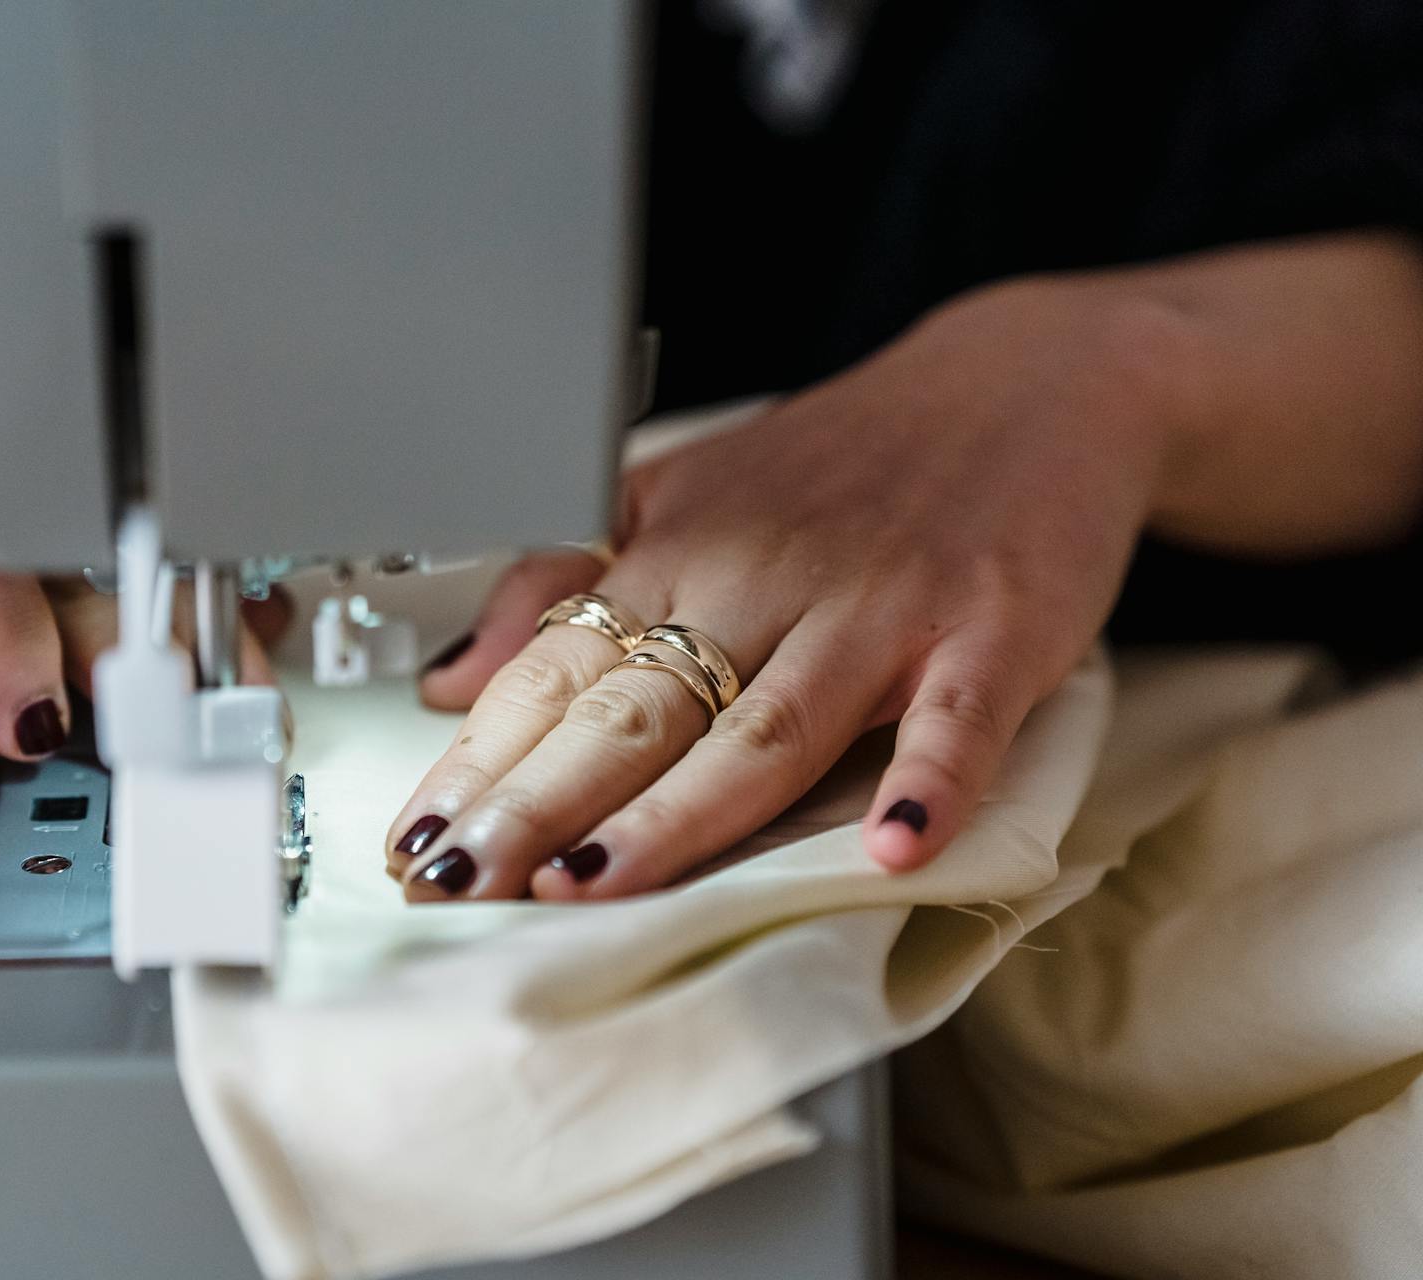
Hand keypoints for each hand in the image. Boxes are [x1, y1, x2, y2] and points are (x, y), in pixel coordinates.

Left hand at [386, 278, 1176, 898]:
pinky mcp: (991, 629)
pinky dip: (928, 780)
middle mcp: (767, 579)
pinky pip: (956, 715)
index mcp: (682, 553)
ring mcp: (880, 608)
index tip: (415, 838)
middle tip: (458, 879)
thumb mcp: (686, 492)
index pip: (557, 671)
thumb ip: (569, 581)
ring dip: (679, 811)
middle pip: (635, 707)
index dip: (480, 758)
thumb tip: (456, 678)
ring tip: (597, 882)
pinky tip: (889, 846)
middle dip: (537, 801)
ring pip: (766, 726)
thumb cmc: (848, 460)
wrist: (1030, 381)